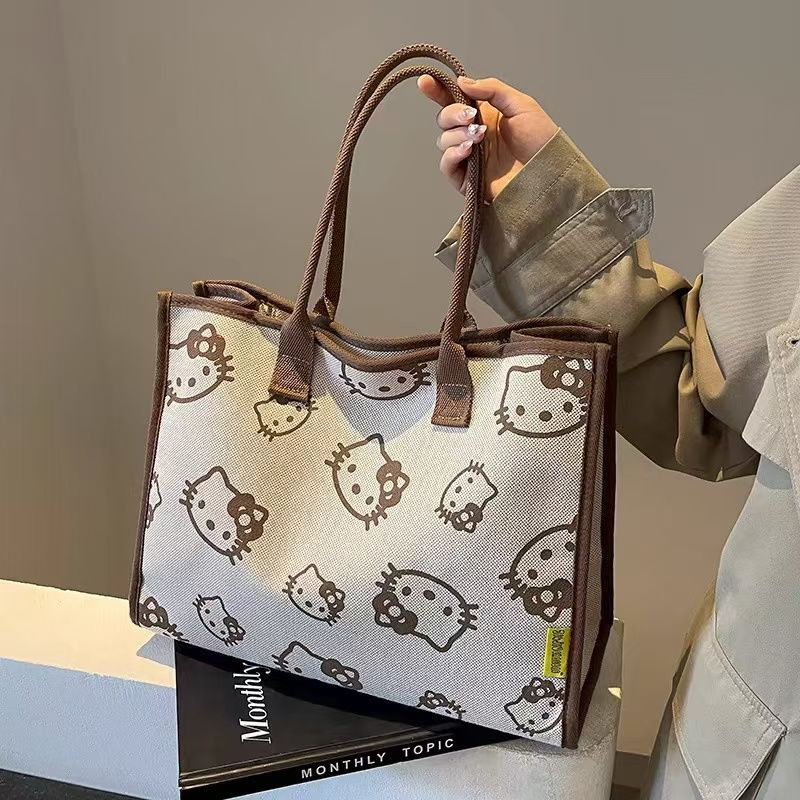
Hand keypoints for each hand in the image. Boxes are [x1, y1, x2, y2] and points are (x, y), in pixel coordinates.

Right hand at [418, 74, 557, 201]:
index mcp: (485, 115)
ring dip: (456, 134)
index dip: (437, 91)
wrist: (548, 174)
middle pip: (444, 120)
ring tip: (478, 137)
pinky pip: (447, 165)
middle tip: (470, 118)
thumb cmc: (541, 141)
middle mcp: (474, 134)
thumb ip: (492, 89)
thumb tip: (462, 82)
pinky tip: (467, 150)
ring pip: (443, 141)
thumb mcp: (521, 105)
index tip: (425, 82)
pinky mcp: (467, 180)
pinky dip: (452, 154)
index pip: (454, 100)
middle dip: (452, 114)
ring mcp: (470, 157)